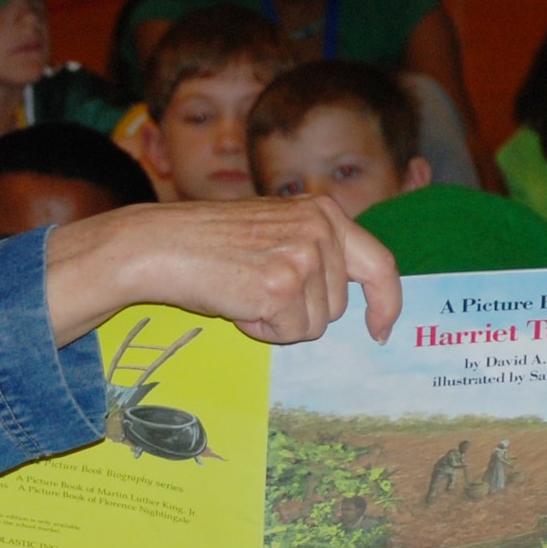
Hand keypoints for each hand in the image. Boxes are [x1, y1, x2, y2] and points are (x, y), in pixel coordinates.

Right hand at [43, 195, 401, 347]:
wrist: (160, 245)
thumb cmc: (209, 244)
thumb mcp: (275, 229)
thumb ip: (314, 250)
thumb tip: (352, 299)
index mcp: (323, 212)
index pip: (378, 262)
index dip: (386, 301)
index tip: (381, 329)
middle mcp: (321, 230)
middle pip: (338, 306)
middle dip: (301, 312)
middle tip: (256, 287)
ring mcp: (303, 258)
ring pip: (315, 326)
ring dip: (279, 322)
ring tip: (243, 290)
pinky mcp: (282, 288)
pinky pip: (289, 335)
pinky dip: (261, 330)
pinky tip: (236, 302)